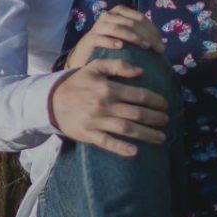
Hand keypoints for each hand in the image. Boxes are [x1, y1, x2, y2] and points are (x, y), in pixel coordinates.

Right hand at [47, 58, 170, 157]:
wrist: (50, 100)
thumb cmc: (77, 83)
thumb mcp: (94, 67)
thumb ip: (117, 65)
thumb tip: (141, 71)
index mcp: (107, 88)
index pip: (138, 95)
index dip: (155, 100)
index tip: (165, 104)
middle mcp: (104, 104)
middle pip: (136, 113)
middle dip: (155, 118)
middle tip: (166, 121)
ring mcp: (96, 121)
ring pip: (127, 129)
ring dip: (147, 134)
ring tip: (161, 137)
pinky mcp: (88, 134)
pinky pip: (107, 142)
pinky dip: (121, 148)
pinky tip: (134, 152)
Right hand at [64, 6, 164, 70]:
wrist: (86, 53)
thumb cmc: (110, 45)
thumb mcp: (126, 35)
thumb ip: (140, 34)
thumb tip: (162, 43)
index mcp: (119, 12)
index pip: (139, 18)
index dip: (153, 30)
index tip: (162, 44)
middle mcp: (108, 16)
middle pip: (132, 23)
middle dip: (148, 36)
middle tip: (158, 50)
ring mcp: (98, 27)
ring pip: (118, 28)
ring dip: (134, 37)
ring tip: (145, 47)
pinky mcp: (90, 39)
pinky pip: (101, 38)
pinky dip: (112, 42)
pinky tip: (120, 47)